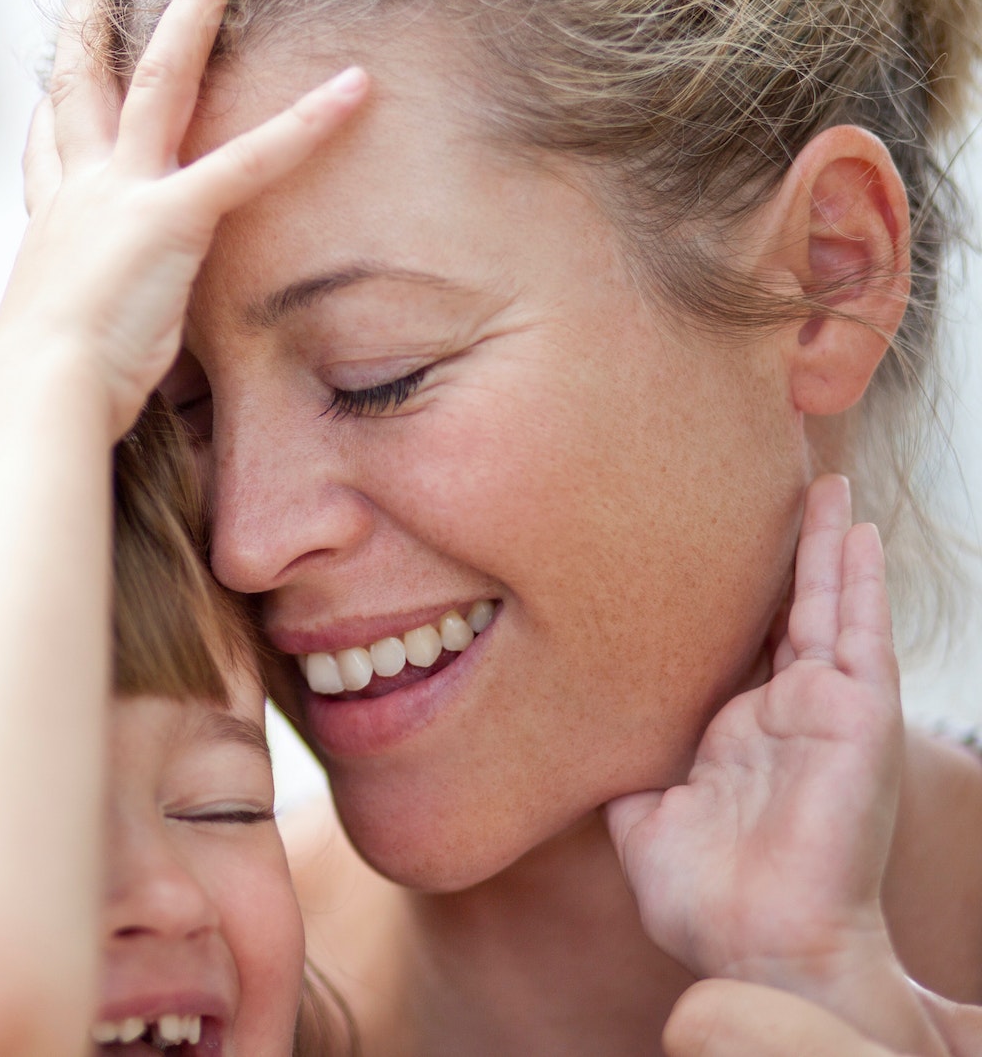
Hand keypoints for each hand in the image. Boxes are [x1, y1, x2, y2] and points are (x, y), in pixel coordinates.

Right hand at [0, 0, 367, 439]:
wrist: (36, 396)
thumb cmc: (48, 394)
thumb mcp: (62, 351)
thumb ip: (89, 333)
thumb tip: (96, 372)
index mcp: (52, 226)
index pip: (46, 146)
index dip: (51, 103)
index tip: (55, 70)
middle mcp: (79, 191)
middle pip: (85, 74)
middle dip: (97, 3)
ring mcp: (123, 194)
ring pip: (162, 73)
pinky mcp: (172, 219)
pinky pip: (250, 160)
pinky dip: (308, 123)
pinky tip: (356, 85)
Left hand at [608, 477, 943, 1053]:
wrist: (753, 943)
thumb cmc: (701, 896)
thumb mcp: (637, 810)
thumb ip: (613, 760)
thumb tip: (555, 724)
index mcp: (731, 727)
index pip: (726, 636)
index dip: (713, 582)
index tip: (687, 520)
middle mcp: (779, 710)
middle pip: (781, 606)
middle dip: (776, 543)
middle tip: (764, 473)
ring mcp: (822, 709)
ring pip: (824, 604)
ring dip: (823, 540)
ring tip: (820, 476)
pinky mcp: (856, 716)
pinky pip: (860, 632)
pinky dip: (858, 578)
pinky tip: (854, 527)